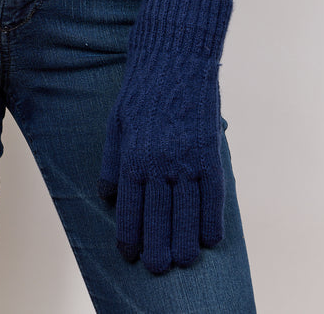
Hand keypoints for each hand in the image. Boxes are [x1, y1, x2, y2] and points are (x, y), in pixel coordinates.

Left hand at [97, 0, 232, 273]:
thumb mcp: (116, 122)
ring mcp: (187, 158)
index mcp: (132, 156)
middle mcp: (159, 163)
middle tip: (159, 268)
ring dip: (186, 243)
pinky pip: (214, 195)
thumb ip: (113, 162)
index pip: (129, 210)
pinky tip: (210, 238)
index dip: (129, 237)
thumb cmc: (142, 88)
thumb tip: (110, 196)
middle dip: (158, 249)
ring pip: (188, 214)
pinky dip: (213, 220)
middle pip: (159, 220)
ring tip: (184, 260)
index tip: (131, 254)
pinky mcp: (210, 150)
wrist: (176, 55)